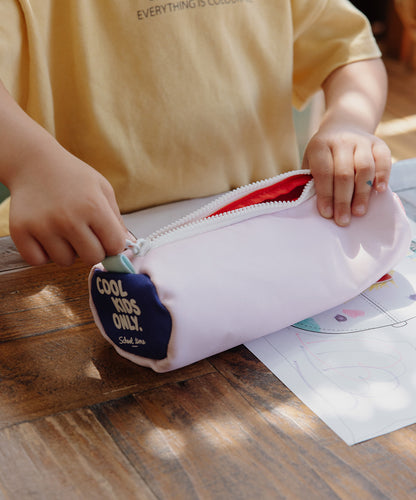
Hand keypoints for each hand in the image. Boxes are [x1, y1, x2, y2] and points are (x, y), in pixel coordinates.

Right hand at [9, 144, 127, 265]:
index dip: (112, 244)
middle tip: (84, 233)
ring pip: (65, 261)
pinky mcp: (20, 231)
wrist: (33, 162)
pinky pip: (38, 261)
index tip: (105, 236)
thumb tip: (129, 245)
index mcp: (93, 207)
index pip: (114, 246)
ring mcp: (43, 226)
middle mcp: (68, 219)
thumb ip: (117, 220)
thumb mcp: (102, 189)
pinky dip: (43, 253)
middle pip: (92, 258)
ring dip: (67, 251)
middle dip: (92, 249)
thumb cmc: (72, 176)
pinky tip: (46, 236)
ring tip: (62, 230)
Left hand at [302, 126, 390, 225]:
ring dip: (362, 193)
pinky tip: (379, 191)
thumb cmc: (323, 156)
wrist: (342, 127)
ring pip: (364, 168)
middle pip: (344, 173)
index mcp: (320, 146)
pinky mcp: (378, 143)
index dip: (325, 194)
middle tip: (343, 220)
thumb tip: (318, 206)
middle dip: (343, 200)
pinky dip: (383, 175)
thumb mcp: (311, 162)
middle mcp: (341, 141)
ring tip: (359, 212)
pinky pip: (383, 159)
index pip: (323, 172)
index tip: (327, 214)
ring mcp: (361, 141)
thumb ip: (312, 180)